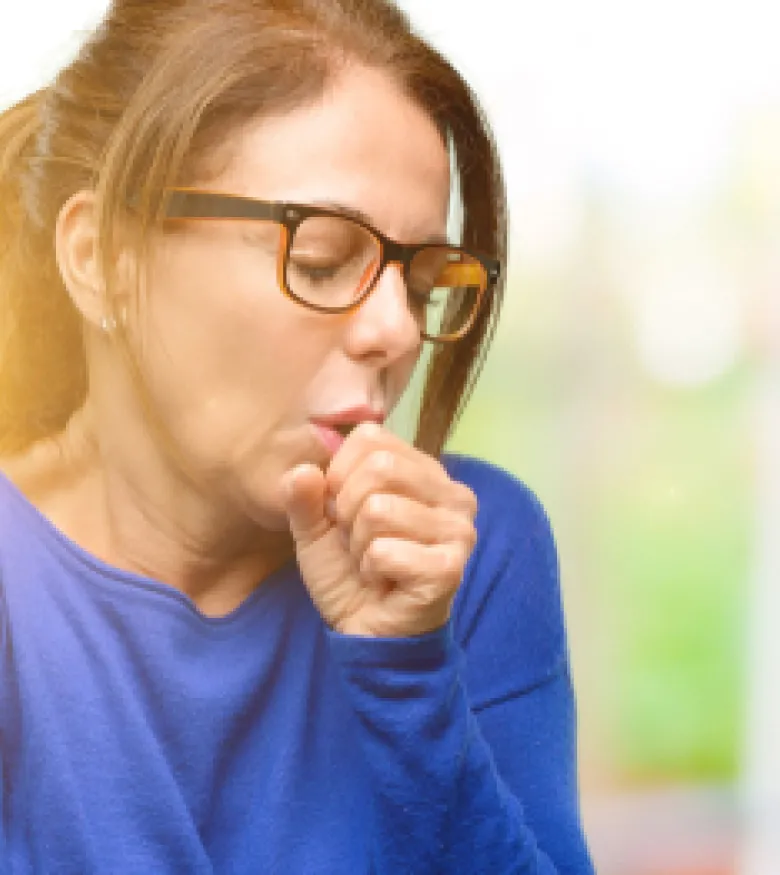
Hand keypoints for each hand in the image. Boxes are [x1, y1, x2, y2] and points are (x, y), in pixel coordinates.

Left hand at [281, 424, 477, 637]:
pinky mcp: (450, 567)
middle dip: (348, 509)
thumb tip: (300, 471)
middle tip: (357, 540)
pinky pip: (385, 551)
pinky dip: (371, 570)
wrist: (366, 632)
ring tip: (372, 562)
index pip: (372, 438)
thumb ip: (304, 496)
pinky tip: (385, 581)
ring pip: (379, 509)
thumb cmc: (349, 572)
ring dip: (359, 544)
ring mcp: (458, 530)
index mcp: (425, 472)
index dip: (339, 474)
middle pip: (380, 466)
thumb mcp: (315, 528)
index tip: (342, 510)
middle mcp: (453, 494)